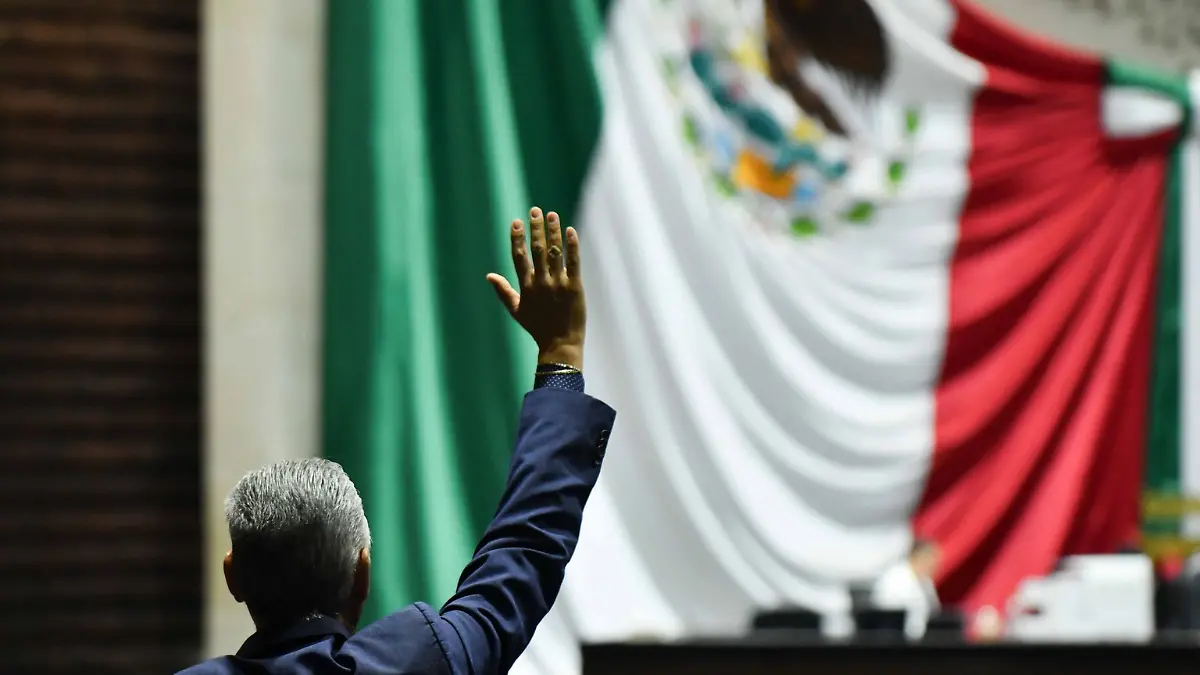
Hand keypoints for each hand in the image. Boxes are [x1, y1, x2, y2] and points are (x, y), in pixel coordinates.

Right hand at [487, 207, 586, 369]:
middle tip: (535, 210)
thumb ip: (503, 291)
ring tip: (552, 215)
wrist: (560, 344)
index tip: (516, 222)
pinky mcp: (575, 287)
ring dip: (553, 232)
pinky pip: (574, 262)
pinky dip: (572, 246)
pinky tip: (570, 231)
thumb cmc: (537, 328)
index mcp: (526, 287)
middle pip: (537, 250)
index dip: (517, 238)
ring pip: (554, 252)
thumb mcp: (516, 311)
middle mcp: (541, 283)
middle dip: (536, 228)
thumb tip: (489, 275)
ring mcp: (558, 284)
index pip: (519, 257)